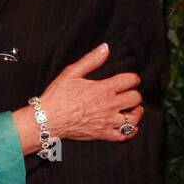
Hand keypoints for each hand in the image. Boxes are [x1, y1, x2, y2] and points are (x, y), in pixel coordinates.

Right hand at [11, 43, 142, 153]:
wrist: (47, 119)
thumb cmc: (57, 97)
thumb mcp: (72, 73)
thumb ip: (91, 60)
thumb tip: (105, 48)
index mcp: (103, 88)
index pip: (130, 80)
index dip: (133, 78)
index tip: (130, 80)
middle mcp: (109, 105)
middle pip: (135, 98)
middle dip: (134, 94)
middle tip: (129, 94)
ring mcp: (107, 121)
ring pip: (134, 118)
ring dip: (136, 112)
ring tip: (131, 110)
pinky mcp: (103, 134)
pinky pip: (124, 135)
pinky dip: (130, 131)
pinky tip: (127, 126)